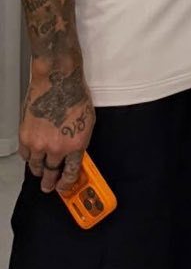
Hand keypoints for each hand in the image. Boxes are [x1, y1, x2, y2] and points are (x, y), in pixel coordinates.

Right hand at [19, 65, 94, 193]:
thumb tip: (75, 153)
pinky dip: (29, 157)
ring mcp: (39, 144)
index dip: (66, 183)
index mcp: (76, 145)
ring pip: (36, 167)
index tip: (63, 187)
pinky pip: (25, 155)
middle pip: (51, 174)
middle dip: (50, 183)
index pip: (71, 173)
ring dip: (38, 170)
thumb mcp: (88, 122)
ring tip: (39, 172)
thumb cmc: (75, 95)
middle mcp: (57, 149)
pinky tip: (32, 156)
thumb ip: (79, 141)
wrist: (58, 81)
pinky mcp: (25, 137)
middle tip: (48, 186)